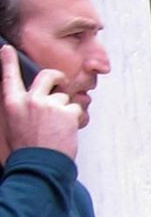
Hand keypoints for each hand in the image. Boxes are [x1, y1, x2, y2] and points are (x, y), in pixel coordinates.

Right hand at [0, 44, 79, 160]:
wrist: (40, 167)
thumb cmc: (28, 151)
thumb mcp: (16, 126)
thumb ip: (23, 109)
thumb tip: (32, 100)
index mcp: (13, 104)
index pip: (9, 77)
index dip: (8, 61)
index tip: (7, 49)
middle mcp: (30, 100)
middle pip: (48, 76)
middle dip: (58, 77)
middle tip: (63, 81)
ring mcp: (49, 105)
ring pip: (65, 98)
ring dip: (67, 110)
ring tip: (60, 128)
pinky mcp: (67, 113)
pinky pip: (77, 109)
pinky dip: (77, 119)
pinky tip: (69, 131)